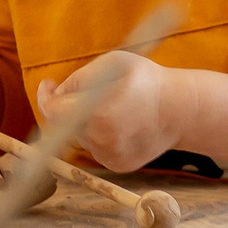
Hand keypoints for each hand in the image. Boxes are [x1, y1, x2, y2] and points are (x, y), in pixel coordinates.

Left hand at [44, 52, 187, 172]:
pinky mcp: (118, 165)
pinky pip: (95, 148)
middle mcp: (103, 140)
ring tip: (114, 107)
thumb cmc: (146, 80)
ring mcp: (110, 156)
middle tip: (84, 91)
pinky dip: (100, 134)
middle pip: (64, 125)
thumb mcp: (114, 63)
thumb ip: (79, 78)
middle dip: (68, 107)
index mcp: (100, 114)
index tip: (48, 84)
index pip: (54, 112)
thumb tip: (55, 94)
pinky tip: (121, 124)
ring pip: (80, 137)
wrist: (181, 110)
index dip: (46, 97)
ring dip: (85, 121)